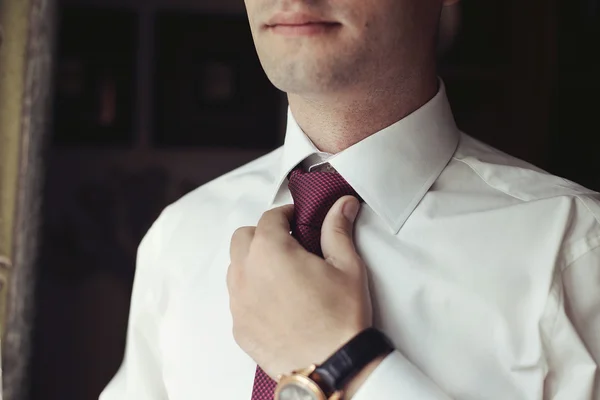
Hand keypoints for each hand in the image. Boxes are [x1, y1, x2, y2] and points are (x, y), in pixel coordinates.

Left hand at [227, 196, 371, 379]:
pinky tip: (276, 302)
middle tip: (288, 244)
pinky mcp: (239, 328)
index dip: (286, 215)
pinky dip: (251, 293)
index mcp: (271, 251)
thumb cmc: (341, 318)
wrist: (332, 366)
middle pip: (243, 238)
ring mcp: (238, 303)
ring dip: (253, 262)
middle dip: (263, 234)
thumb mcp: (346, 266)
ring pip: (236, 268)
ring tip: (281, 273)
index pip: (270, 218)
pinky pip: (237, 299)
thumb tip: (341, 205)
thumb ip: (338, 229)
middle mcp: (246, 274)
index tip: (297, 220)